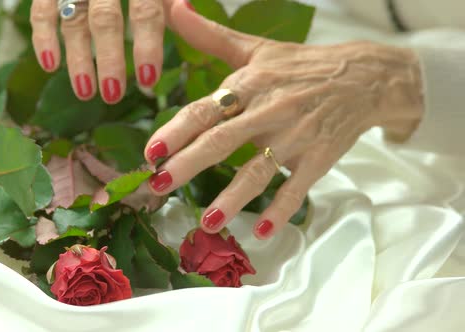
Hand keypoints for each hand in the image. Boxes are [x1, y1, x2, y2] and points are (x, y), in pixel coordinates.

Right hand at [30, 0, 165, 102]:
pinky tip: (49, 65)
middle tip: (113, 95)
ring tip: (85, 92)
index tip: (147, 80)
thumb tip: (190, 13)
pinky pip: (42, 7)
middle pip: (106, 17)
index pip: (145, 9)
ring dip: (78, 58)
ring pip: (74, 18)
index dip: (147, 45)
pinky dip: (44, 35)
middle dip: (109, 59)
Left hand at [146, 1, 423, 238]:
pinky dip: (281, 210)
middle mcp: (268, 110)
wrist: (362, 77)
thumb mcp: (255, 47)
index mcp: (249, 84)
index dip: (177, 130)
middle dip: (190, 163)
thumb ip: (209, 35)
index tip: (151, 151)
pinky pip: (297, 188)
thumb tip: (171, 7)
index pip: (206, 108)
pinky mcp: (318, 158)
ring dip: (233, 197)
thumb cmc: (300, 65)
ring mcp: (294, 137)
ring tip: (207, 221)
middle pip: (224, 140)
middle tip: (160, 184)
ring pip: (259, 170)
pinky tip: (262, 233)